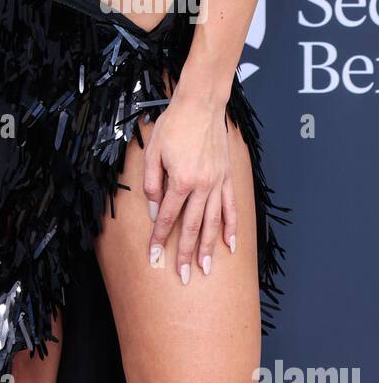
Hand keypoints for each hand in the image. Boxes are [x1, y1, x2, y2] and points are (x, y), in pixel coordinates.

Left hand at [141, 89, 235, 283]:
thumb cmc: (174, 125)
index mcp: (180, 180)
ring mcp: (217, 183)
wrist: (201, 105)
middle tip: (182, 277)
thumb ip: (152, 183)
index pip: (167, 217)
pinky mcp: (228, 178)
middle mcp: (201, 186)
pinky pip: (230, 208)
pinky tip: (230, 246)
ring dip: (208, 248)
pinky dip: (231, 227)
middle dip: (185, 253)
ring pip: (213, 222)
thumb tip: (154, 211)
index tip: (155, 258)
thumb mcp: (153, 151)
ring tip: (205, 269)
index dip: (159, 239)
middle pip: (191, 226)